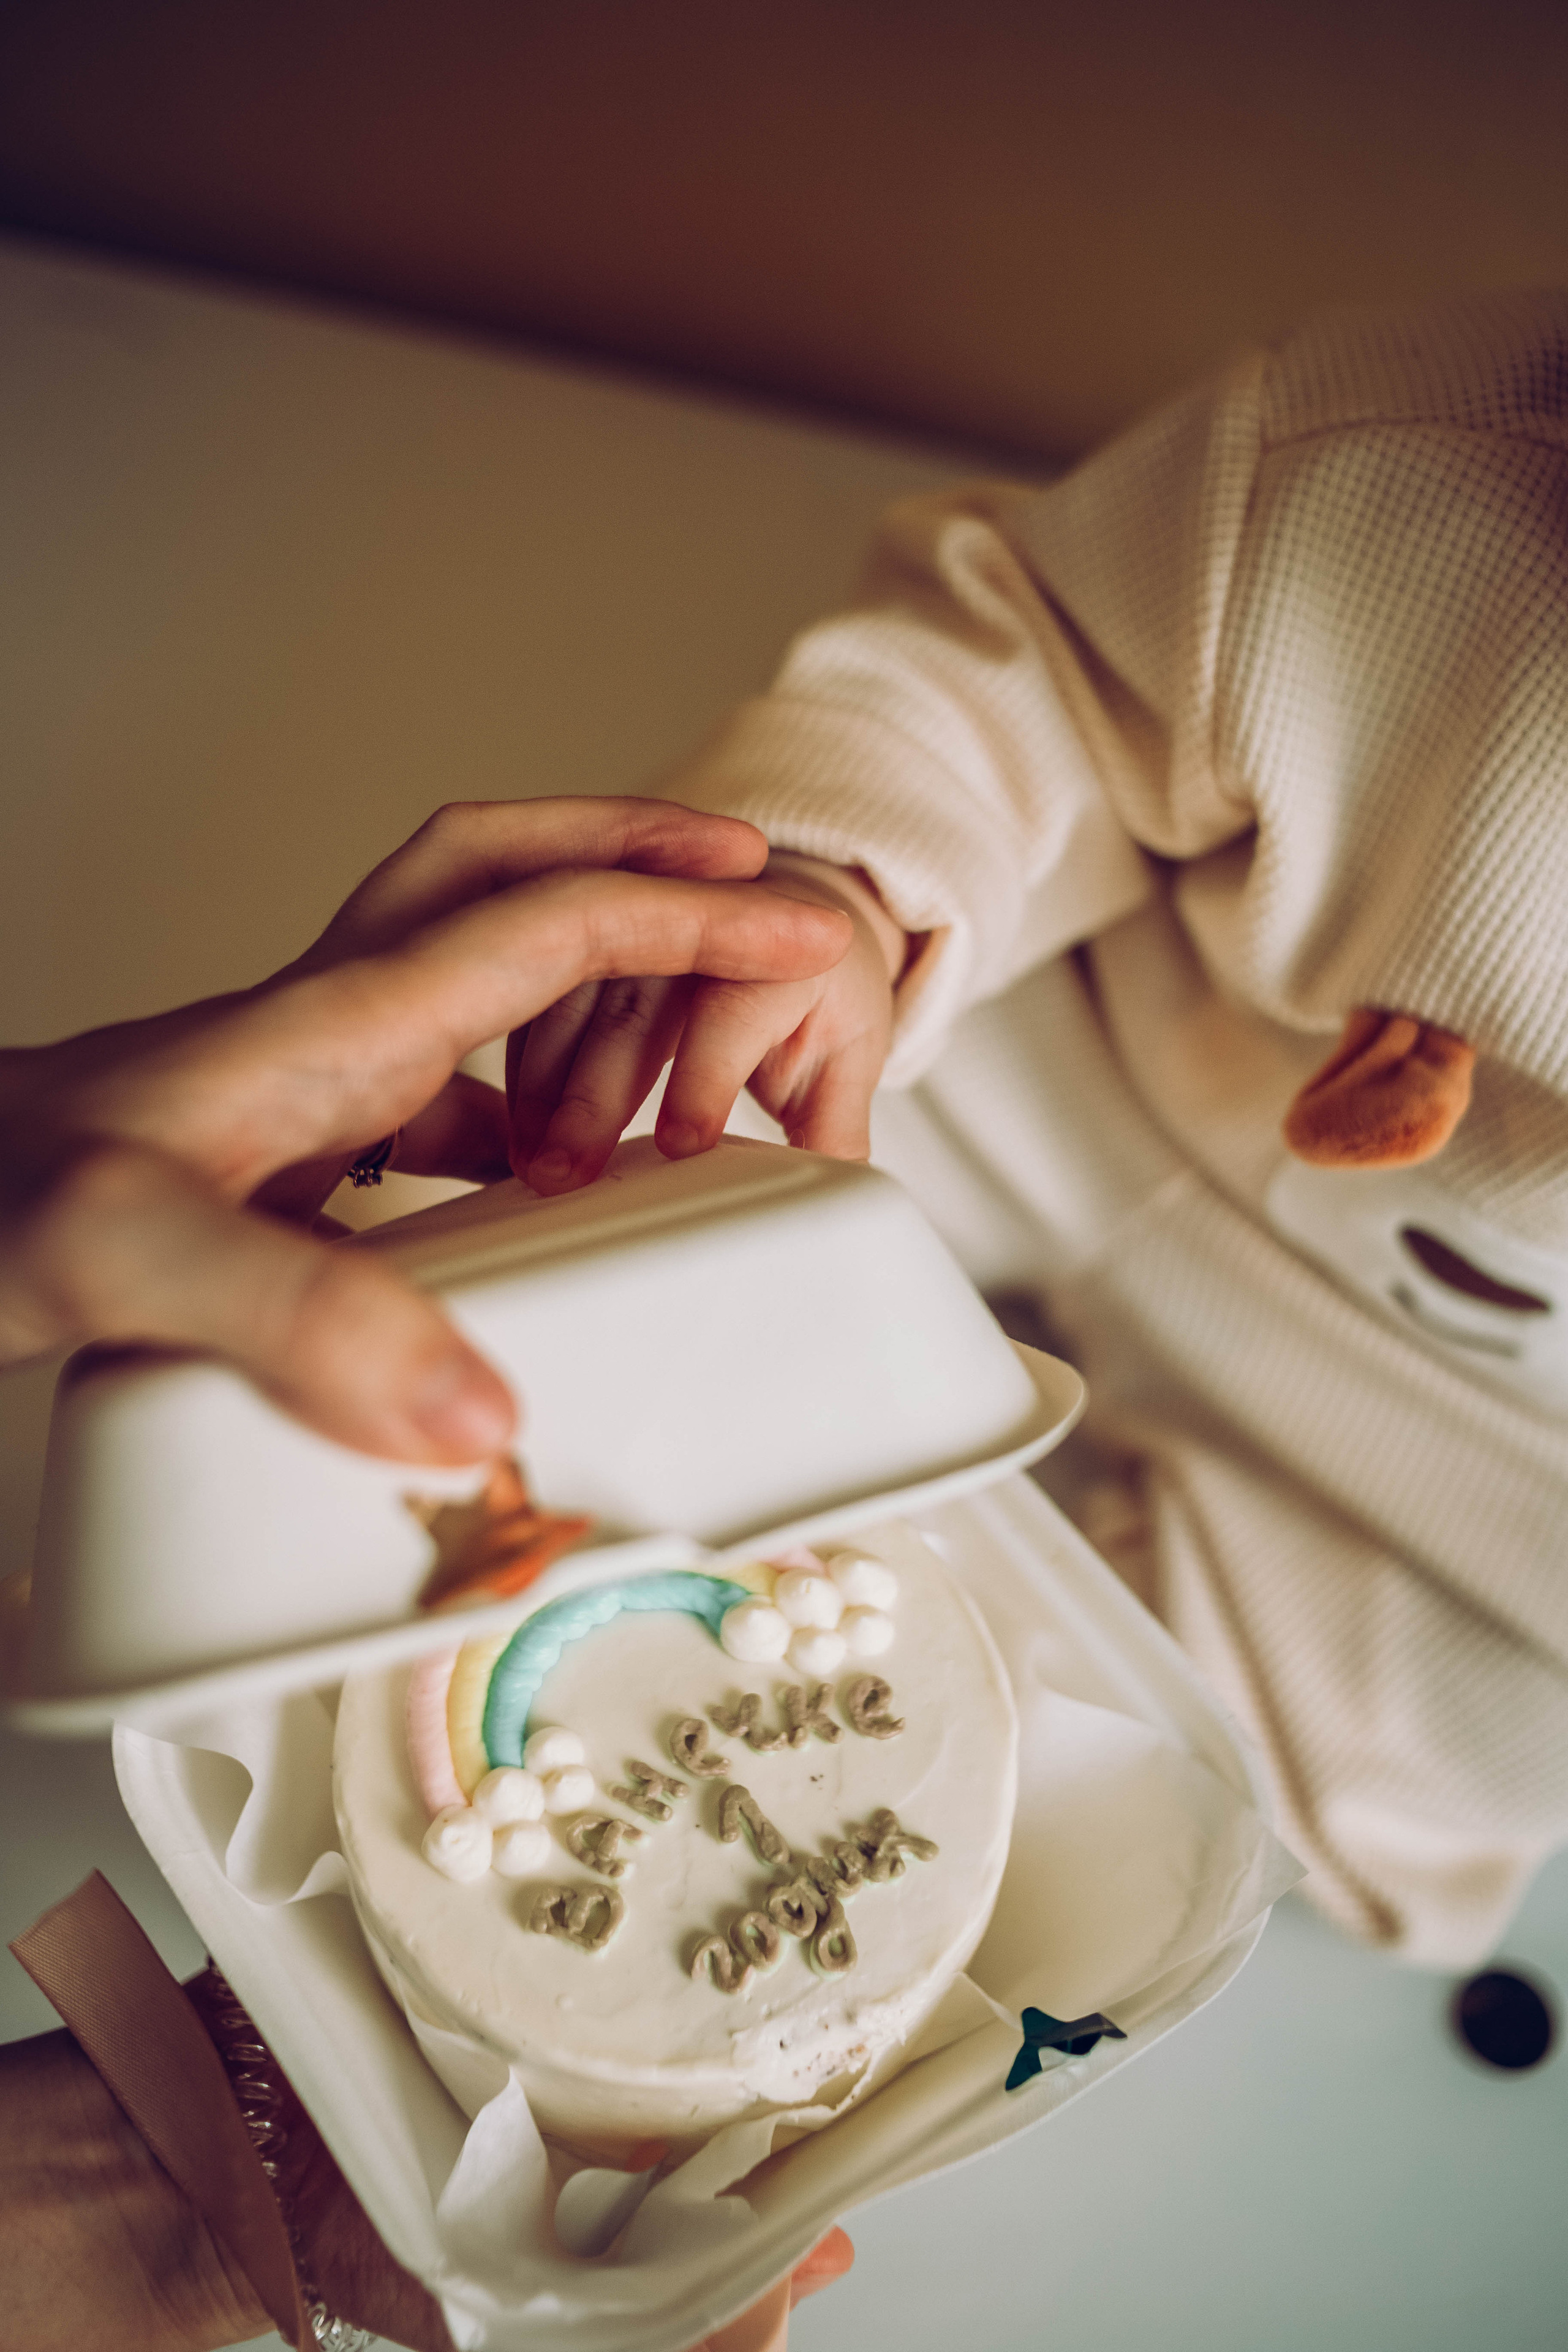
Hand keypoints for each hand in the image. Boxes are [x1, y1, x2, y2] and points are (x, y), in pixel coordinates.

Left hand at [0, 800, 850, 1461]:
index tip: (803, 932)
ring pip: (476, 979)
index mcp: (337, 1024)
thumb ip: (301, 1314)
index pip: (549, 924)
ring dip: (586, 984)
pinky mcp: (281, 1151)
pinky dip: (515, 1114)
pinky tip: (534, 1198)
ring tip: (673, 1061)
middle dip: (637, 857)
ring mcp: (305, 1084)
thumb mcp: (128, 1256)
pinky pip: (433, 1093)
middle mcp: (333, 1030)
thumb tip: (481, 1406)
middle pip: (505, 878)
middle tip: (749, 880)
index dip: (690, 918)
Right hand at [514, 856, 903, 1192]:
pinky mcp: (585, 936)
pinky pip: (542, 995)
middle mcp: (701, 921)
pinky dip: (523, 1065)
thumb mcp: (844, 1053)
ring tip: (535, 1162)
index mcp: (782, 949)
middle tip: (572, 1170)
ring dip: (544, 1086)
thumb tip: (835, 1196)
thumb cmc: (813, 990)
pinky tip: (514, 1127)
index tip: (683, 1144)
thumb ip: (836, 1124)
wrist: (788, 912)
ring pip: (573, 998)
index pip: (738, 1009)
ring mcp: (635, 923)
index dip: (709, 1077)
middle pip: (639, 1005)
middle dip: (598, 1094)